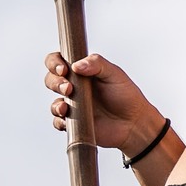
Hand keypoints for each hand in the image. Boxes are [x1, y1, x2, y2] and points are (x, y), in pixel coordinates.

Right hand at [44, 51, 163, 152]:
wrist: (134, 123)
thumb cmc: (126, 96)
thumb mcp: (114, 73)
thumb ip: (96, 63)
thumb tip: (75, 65)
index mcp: (81, 72)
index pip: (58, 61)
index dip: (54, 63)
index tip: (64, 69)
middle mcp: (74, 87)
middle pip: (51, 80)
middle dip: (55, 82)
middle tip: (69, 88)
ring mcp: (73, 106)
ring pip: (54, 103)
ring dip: (56, 104)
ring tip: (67, 107)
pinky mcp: (74, 123)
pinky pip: (58, 122)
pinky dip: (60, 121)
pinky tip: (69, 120)